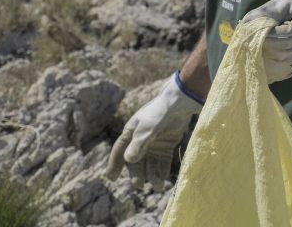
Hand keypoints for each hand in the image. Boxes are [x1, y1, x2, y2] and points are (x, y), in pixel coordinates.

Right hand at [105, 72, 202, 190]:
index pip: (119, 151)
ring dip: (152, 175)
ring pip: (150, 164)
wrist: (180, 104)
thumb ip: (138, 145)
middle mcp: (140, 140)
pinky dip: (162, 171)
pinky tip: (163, 180)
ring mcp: (153, 144)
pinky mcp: (166, 146)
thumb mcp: (146, 129)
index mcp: (131, 133)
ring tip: (158, 186)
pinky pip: (162, 163)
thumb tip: (129, 160)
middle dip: (137, 174)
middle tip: (139, 185)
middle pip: (136, 162)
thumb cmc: (159, 114)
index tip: (111, 178)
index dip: (114, 164)